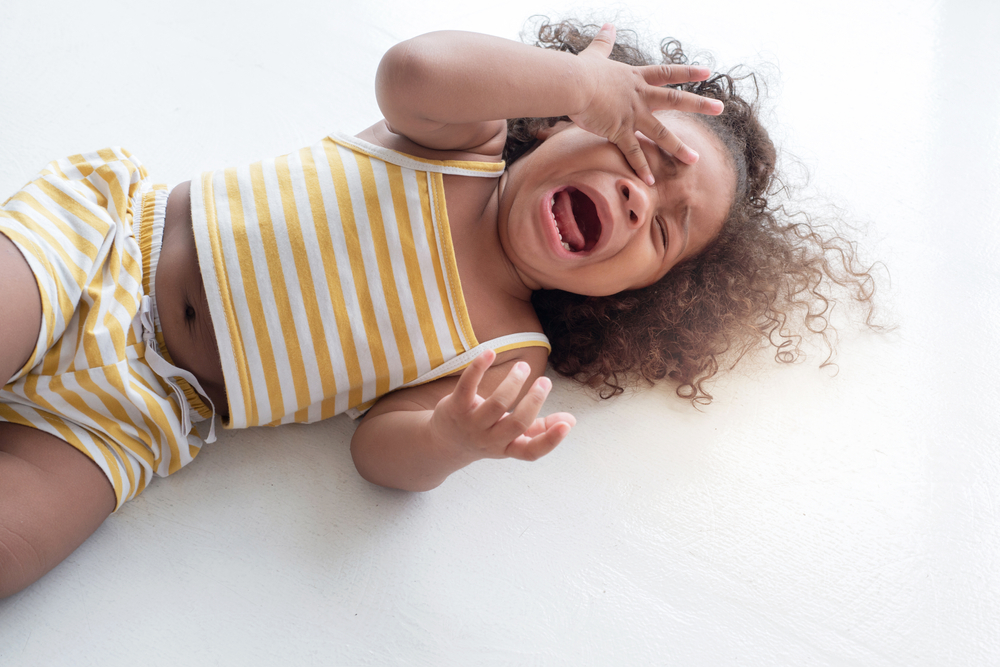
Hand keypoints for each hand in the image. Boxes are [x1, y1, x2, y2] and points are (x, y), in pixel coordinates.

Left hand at [429, 350, 575, 461]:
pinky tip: (490, 353)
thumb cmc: (486, 436)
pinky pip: (467, 386)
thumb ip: (540, 429)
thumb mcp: (512, 438)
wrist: (445, 443)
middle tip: (544, 381)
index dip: (550, 441)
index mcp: (508, 448)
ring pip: (496, 404)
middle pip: (516, 423)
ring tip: (523, 366)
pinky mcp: (455, 407)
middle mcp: (490, 440)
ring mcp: (471, 424)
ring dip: (513, 382)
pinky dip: (479, 367)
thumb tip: (570, 420)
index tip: (566, 424)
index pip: (531, 452)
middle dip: (534, 400)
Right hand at [571, 24, 723, 183]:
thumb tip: (607, 26)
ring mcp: (631, 114)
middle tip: (721, 108)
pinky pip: (633, 152)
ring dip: (678, 147)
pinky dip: (641, 167)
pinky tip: (651, 181)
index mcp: (635, 79)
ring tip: (694, 160)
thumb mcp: (594, 55)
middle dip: (699, 104)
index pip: (667, 73)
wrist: (573, 84)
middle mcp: (639, 96)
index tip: (708, 72)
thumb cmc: (580, 71)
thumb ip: (603, 42)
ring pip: (661, 132)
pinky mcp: (618, 130)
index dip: (688, 72)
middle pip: (675, 100)